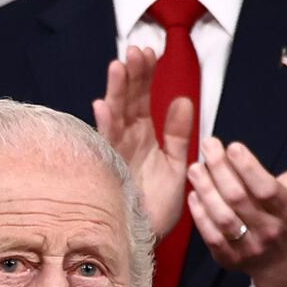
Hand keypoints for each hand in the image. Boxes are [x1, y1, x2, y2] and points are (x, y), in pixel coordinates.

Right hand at [94, 45, 198, 217]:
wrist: (148, 237)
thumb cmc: (158, 205)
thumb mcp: (176, 164)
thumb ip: (178, 133)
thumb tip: (183, 100)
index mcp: (144, 135)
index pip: (143, 97)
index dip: (145, 75)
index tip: (150, 51)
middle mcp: (127, 139)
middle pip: (128, 100)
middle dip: (131, 75)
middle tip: (136, 50)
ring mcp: (115, 153)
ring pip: (114, 115)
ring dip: (116, 91)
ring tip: (119, 66)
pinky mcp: (108, 169)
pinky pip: (105, 143)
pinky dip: (103, 125)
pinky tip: (103, 105)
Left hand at [185, 118, 286, 286]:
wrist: (283, 258)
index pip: (266, 190)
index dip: (248, 168)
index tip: (232, 146)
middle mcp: (270, 231)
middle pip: (239, 199)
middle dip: (220, 170)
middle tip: (208, 146)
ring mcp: (249, 247)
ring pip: (223, 218)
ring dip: (206, 191)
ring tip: (195, 168)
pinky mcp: (230, 259)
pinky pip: (211, 237)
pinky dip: (200, 215)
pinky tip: (193, 194)